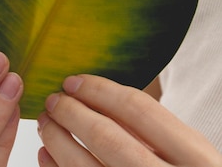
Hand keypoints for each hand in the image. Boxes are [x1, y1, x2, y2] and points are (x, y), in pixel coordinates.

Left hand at [37, 74, 221, 166]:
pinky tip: (47, 152)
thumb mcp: (183, 150)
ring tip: (46, 123)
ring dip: (57, 138)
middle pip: (105, 136)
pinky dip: (54, 166)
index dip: (98, 90)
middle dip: (70, 112)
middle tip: (53, 100)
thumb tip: (91, 94)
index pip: (137, 109)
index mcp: (194, 157)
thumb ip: (148, 126)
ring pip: (82, 165)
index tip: (72, 81)